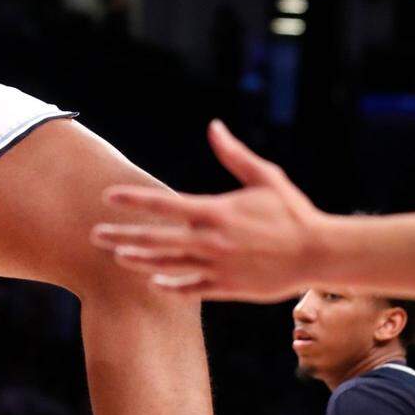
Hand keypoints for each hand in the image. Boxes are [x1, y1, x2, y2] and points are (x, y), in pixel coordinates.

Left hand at [90, 120, 324, 300]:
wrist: (320, 253)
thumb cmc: (292, 211)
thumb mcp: (265, 177)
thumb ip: (234, 155)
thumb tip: (214, 126)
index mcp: (217, 212)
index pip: (165, 204)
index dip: (135, 200)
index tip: (109, 196)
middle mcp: (212, 241)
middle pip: (157, 239)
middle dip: (123, 236)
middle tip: (95, 234)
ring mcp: (219, 267)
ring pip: (169, 265)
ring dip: (140, 261)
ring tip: (116, 256)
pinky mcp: (229, 288)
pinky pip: (192, 288)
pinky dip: (172, 285)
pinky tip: (153, 281)